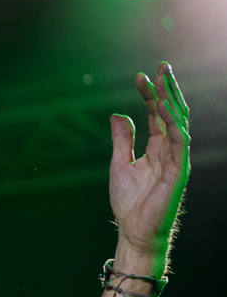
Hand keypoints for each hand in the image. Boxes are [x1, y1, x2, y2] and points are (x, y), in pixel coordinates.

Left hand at [109, 62, 190, 264]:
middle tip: (161, 66)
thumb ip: (122, 139)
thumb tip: (117, 114)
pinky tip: (165, 109)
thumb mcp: (119, 164)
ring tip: (162, 80)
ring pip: (179, 122)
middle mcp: (170, 149)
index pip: (157, 114)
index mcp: (157, 147)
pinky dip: (174, 125)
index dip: (150, 94)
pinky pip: (180, 143)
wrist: (133, 230)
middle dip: (167, 89)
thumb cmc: (129, 203)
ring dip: (171, 101)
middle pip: (172, 112)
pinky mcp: (179, 171)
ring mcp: (177, 159)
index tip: (140, 76)